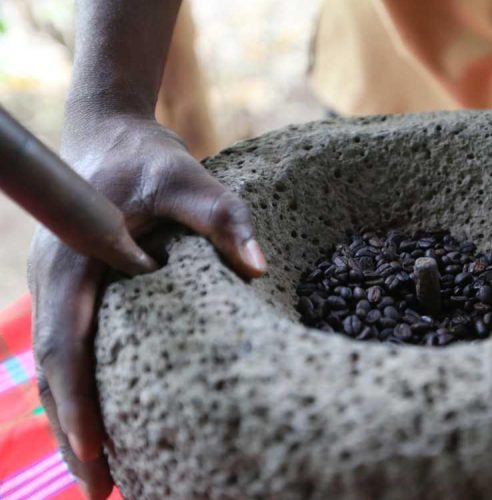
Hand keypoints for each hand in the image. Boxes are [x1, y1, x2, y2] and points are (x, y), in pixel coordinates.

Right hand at [29, 110, 265, 497]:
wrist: (111, 131)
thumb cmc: (149, 157)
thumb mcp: (190, 178)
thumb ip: (223, 218)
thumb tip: (258, 269)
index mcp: (73, 260)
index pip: (66, 346)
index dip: (78, 404)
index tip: (95, 453)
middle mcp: (54, 279)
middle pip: (54, 370)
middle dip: (74, 431)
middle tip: (102, 491)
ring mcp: (59, 285)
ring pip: (55, 366)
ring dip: (73, 419)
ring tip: (99, 477)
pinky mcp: (74, 287)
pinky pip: (67, 348)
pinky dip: (78, 390)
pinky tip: (99, 422)